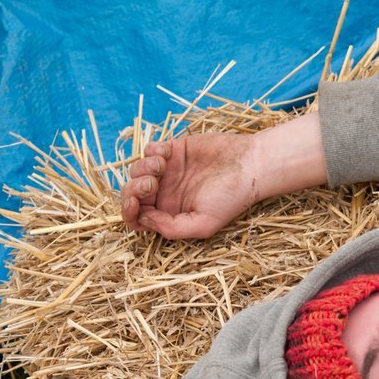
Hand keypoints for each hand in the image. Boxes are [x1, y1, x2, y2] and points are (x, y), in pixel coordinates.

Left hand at [121, 133, 258, 238]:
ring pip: (136, 170)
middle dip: (133, 189)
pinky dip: (152, 150)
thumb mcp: (203, 224)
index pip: (137, 218)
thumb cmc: (230, 198)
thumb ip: (171, 228)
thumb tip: (143, 219)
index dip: (129, 212)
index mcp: (170, 215)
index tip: (136, 203)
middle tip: (151, 184)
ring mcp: (168, 172)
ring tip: (163, 166)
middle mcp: (165, 195)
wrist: (249, 165)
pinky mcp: (173, 150)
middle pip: (131, 194)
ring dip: (143, 167)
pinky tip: (169, 153)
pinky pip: (148, 149)